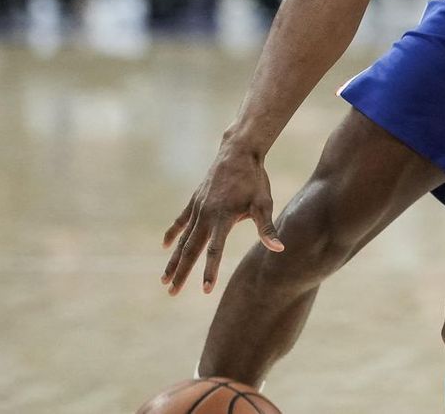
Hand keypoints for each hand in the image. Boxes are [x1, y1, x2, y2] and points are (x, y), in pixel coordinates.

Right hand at [161, 144, 284, 294]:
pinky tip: (165, 246)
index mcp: (223, 217)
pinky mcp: (194, 201)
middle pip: (191, 249)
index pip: (215, 250)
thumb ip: (267, 228)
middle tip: (172, 292)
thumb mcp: (263, 203)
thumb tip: (279, 249)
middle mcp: (206, 215)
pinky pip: (181, 221)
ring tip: (165, 279)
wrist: (238, 152)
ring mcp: (197, 208)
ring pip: (182, 239)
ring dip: (174, 259)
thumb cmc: (254, 180)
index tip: (205, 290)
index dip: (210, 271)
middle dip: (181, 272)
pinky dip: (173, 233)